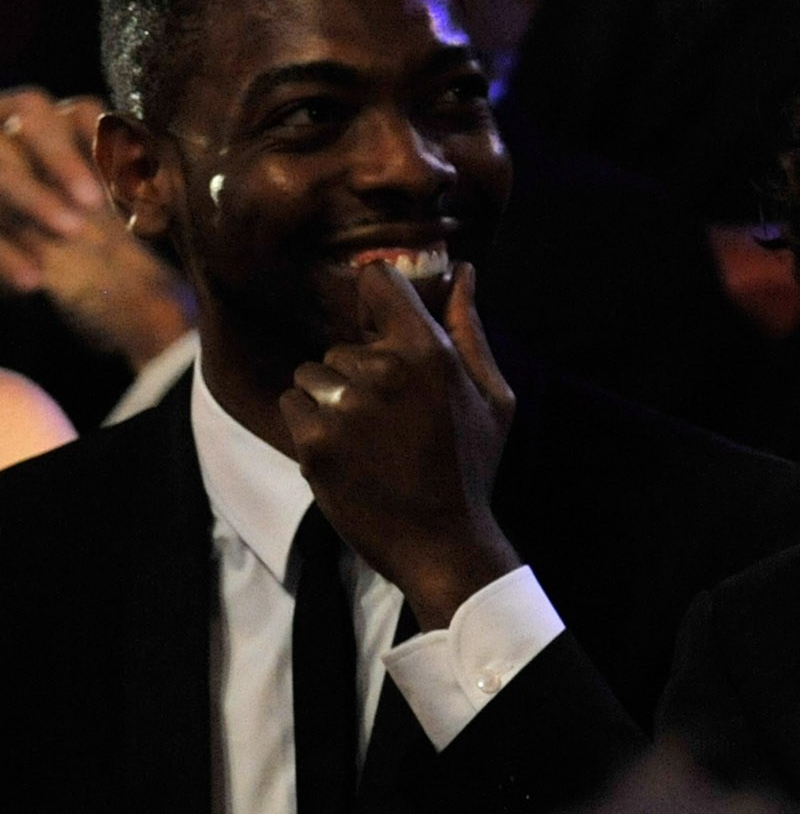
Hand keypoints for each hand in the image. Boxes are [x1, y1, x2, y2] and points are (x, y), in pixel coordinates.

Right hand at [0, 89, 197, 365]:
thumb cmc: (120, 237)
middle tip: (93, 202)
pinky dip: (5, 254)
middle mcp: (20, 133)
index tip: (137, 185)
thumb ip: (162, 192)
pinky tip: (32, 283)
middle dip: (61, 154)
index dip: (107, 141)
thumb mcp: (146, 214)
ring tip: (71, 232)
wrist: (92, 290)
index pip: (82, 112)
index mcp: (67, 125)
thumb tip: (202, 188)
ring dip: (31, 194)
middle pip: (31, 115)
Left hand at [280, 263, 519, 628]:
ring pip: (313, 372)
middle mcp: (384, 372)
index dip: (377, 298)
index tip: (383, 324)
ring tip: (368, 439)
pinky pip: (293, 403)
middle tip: (393, 420)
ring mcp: (345, 406)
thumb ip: (470, 329)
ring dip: (331, 399)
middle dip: (360, 372)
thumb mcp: (492, 397)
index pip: (379, 281)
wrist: (443, 543)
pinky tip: (345, 452)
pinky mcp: (313, 440)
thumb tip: (463, 270)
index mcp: (430, 353)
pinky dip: (310, 425)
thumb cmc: (471, 467)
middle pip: (344, 343)